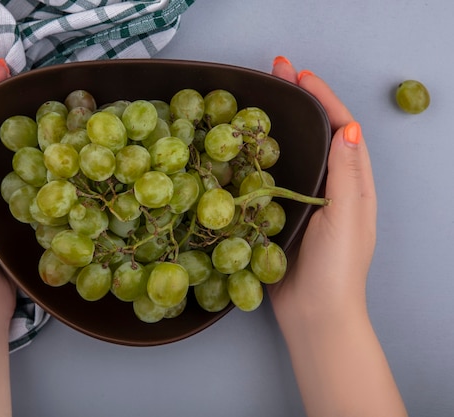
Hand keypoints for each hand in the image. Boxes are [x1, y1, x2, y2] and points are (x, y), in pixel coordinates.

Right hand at [265, 57, 405, 416]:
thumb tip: (347, 126)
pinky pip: (268, 180)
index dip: (322, 98)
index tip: (299, 76)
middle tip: (274, 75)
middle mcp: (329, 187)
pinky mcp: (280, 216)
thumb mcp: (347, 216)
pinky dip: (256, 159)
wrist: (315, 313)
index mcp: (352, 183)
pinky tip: (238, 150)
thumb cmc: (337, 267)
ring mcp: (304, 201)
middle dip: (297, 103)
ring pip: (290, 154)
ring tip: (255, 102)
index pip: (341, 128)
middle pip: (315, 135)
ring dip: (276, 126)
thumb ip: (346, 173)